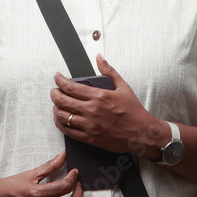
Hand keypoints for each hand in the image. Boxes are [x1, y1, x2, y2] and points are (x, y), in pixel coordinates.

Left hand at [51, 54, 166, 155]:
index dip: (59, 80)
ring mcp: (89, 126)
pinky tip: (61, 119)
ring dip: (55, 108)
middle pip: (62, 101)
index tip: (57, 77)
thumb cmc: (134, 111)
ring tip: (57, 104)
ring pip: (62, 116)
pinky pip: (68, 131)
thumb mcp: (123, 87)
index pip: (70, 87)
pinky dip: (60, 124)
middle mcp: (92, 111)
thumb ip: (109, 71)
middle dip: (54, 93)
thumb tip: (99, 58)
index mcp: (99, 96)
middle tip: (54, 90)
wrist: (142, 133)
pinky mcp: (90, 138)